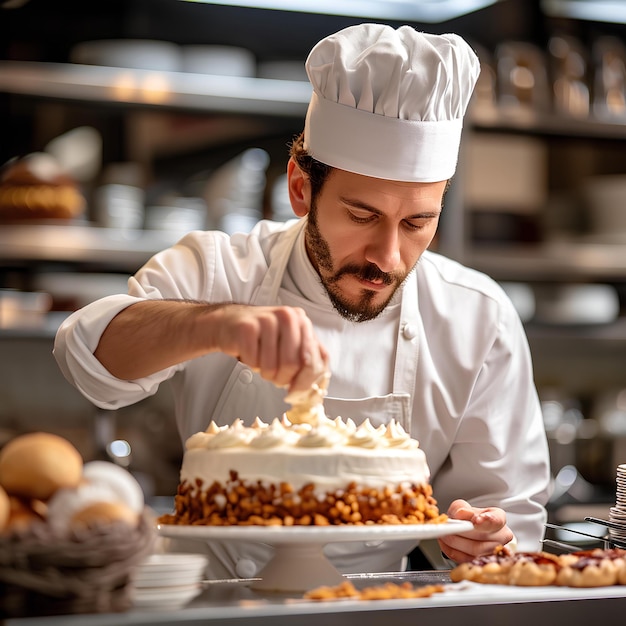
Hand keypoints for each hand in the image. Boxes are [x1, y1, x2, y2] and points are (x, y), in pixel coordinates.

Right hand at [213, 304, 328, 392]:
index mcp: (302, 322)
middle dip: (281, 379)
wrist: (229, 323)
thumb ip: (306, 362)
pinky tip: (249, 352)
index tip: (295, 391)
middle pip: (292, 365)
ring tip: (261, 361)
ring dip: (264, 372)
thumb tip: (313, 389)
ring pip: (271, 366)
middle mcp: (288, 317)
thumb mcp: (289, 345)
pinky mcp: (246, 327)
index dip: (305, 382)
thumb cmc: (262, 337)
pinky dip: (250, 364)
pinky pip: (253, 361)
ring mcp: (267, 320)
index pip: (313, 359)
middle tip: (274, 376)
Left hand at [437, 499, 513, 562]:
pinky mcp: (482, 562)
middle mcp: (501, 536)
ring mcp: (494, 551)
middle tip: (447, 526)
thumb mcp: (463, 507)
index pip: (496, 520)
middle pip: (482, 536)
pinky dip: (452, 551)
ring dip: (455, 542)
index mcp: (498, 518)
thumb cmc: (468, 518)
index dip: (486, 520)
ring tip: (444, 534)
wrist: (467, 531)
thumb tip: (461, 514)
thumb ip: (461, 508)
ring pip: (475, 550)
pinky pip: (466, 560)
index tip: (475, 520)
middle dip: (461, 531)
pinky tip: (446, 543)